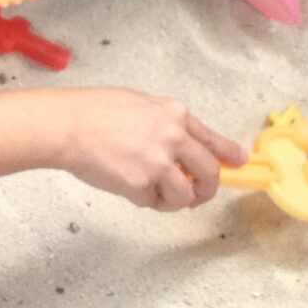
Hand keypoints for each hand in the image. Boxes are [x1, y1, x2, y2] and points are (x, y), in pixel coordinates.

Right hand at [59, 92, 243, 209]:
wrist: (68, 126)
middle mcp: (174, 137)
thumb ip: (165, 124)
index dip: (228, 154)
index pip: (212, 139)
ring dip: (174, 201)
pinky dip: (145, 200)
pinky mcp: (142, 185)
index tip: (239, 163)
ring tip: (154, 193)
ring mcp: (159, 163)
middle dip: (206, 189)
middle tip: (195, 196)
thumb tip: (181, 146)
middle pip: (209, 172)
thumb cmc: (95, 111)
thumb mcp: (140, 104)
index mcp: (175, 114)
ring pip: (185, 196)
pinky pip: (154, 202)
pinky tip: (128, 186)